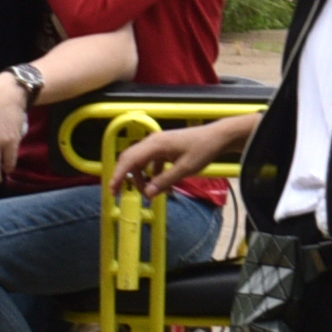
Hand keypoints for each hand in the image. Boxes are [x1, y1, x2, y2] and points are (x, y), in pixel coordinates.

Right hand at [105, 115, 250, 199]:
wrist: (217, 137)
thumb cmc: (203, 150)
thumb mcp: (185, 169)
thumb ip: (165, 181)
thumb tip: (147, 193)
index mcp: (155, 145)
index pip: (129, 160)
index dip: (118, 175)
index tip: (113, 190)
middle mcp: (152, 142)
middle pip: (130, 160)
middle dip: (126, 178)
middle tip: (122, 194)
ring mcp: (158, 144)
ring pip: (141, 162)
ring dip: (143, 178)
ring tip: (152, 193)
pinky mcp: (164, 148)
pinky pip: (151, 162)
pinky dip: (153, 174)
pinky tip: (164, 186)